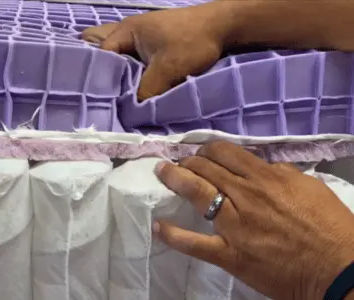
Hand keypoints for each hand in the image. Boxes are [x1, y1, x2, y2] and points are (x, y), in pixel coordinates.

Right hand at [82, 2, 232, 99]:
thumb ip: (145, 91)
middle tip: (109, 100)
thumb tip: (131, 112)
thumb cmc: (193, 41)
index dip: (100, 78)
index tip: (104, 99)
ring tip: (122, 100)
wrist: (225, 26)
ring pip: (124, 63)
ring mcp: (143, 39)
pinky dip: (136, 76)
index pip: (102, 56)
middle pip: (109, 58)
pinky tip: (138, 92)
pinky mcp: (155, 46)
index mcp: (127, 31)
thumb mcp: (166, 69)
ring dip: (125, 79)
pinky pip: (137, 63)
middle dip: (109, 78)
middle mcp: (130, 32)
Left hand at [154, 141, 353, 299]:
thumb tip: (263, 168)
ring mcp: (234, 225)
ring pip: (197, 193)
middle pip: (206, 168)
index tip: (201, 151)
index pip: (226, 153)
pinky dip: (173, 234)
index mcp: (266, 178)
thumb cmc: (330, 228)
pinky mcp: (229, 253)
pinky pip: (194, 242)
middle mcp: (245, 196)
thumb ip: (282, 174)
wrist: (338, 269)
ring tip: (162, 172)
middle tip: (179, 161)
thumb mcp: (310, 188)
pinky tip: (159, 226)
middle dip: (188, 160)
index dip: (208, 149)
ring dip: (175, 179)